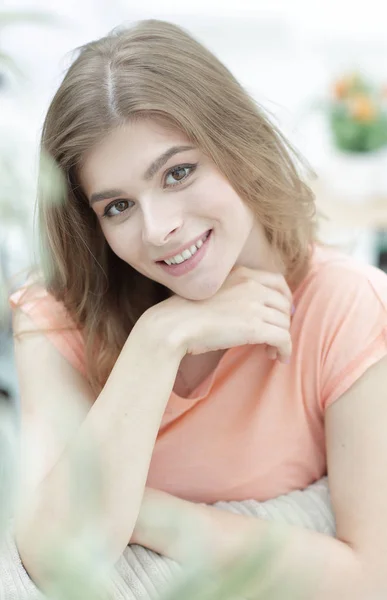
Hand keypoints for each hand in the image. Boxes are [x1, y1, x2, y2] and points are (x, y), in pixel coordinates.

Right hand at [154, 266, 292, 363]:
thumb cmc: (186, 312)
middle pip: (284, 304)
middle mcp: (251, 285)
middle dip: (283, 321)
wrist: (174, 324)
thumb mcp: (213, 289)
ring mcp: (254, 306)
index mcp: (242, 273)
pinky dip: (285, 350)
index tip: (282, 313)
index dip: (285, 298)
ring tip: (271, 351)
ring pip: (285, 323)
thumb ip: (234, 292)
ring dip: (282, 338)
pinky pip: (283, 338)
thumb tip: (251, 309)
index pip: (278, 281)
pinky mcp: (254, 328)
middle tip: (274, 337)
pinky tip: (279, 357)